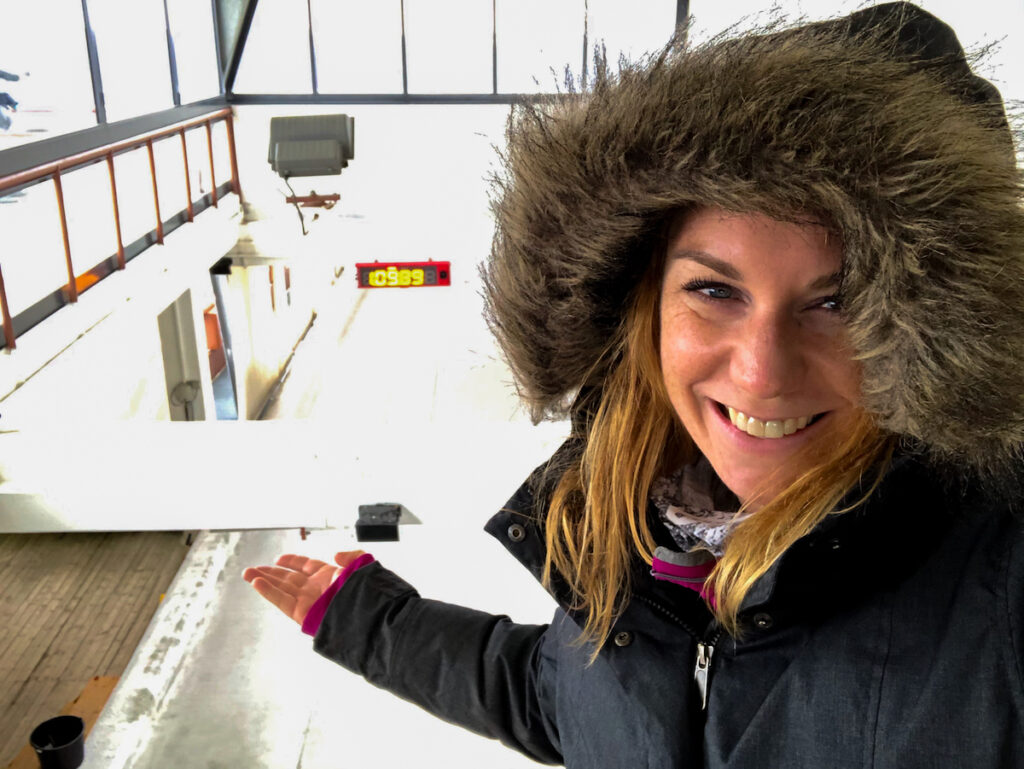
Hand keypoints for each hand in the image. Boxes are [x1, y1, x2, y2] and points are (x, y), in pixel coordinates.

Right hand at [243, 550, 365, 624]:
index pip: (306, 567)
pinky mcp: (302, 614)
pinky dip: (268, 592)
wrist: (368, 614)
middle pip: (288, 578)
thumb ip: (350, 557)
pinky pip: (282, 601)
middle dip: (270, 573)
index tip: (279, 558)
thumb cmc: (368, 592)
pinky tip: (256, 583)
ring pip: (281, 589)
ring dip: (263, 580)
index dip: (292, 561)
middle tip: (252, 568)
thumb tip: (336, 555)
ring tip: (247, 573)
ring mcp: (308, 601)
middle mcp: (316, 589)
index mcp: (329, 577)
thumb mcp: (362, 566)